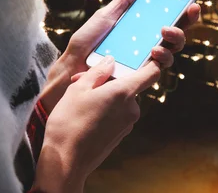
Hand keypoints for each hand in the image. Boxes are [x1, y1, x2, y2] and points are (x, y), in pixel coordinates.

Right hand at [32, 56, 160, 192]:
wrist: (66, 161)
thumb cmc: (69, 122)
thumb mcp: (78, 88)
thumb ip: (98, 72)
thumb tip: (111, 61)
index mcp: (124, 93)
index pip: (151, 73)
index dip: (151, 62)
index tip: (143, 57)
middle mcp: (131, 108)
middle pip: (130, 85)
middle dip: (110, 81)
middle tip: (84, 81)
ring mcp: (128, 124)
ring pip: (121, 101)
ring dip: (105, 96)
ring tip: (80, 100)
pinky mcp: (121, 135)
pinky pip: (117, 114)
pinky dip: (106, 110)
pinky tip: (85, 115)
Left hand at [40, 0, 200, 111]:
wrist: (72, 66)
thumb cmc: (87, 42)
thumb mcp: (105, 16)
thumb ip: (123, 2)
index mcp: (140, 31)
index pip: (167, 21)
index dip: (183, 13)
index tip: (192, 2)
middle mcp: (146, 46)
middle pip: (175, 36)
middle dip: (185, 23)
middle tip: (187, 12)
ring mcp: (144, 62)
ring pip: (172, 52)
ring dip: (176, 39)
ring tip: (165, 31)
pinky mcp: (139, 76)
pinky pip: (159, 68)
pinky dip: (163, 57)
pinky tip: (156, 50)